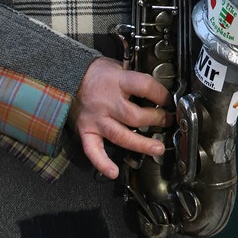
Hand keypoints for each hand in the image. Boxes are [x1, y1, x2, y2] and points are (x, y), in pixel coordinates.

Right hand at [69, 57, 173, 177]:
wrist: (67, 76)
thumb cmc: (96, 72)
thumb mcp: (118, 65)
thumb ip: (136, 76)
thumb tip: (160, 82)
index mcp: (117, 81)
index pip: (144, 86)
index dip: (160, 94)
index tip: (170, 99)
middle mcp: (107, 102)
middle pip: (134, 116)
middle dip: (156, 120)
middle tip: (168, 121)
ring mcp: (96, 119)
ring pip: (120, 135)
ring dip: (141, 144)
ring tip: (158, 148)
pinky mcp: (86, 131)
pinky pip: (92, 150)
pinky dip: (102, 163)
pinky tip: (113, 172)